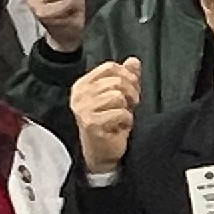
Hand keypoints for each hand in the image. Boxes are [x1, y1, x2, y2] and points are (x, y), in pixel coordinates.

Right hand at [70, 57, 142, 174]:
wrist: (102, 153)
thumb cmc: (110, 124)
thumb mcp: (120, 96)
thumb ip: (126, 77)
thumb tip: (133, 61)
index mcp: (83, 84)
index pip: (110, 67)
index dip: (128, 76)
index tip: (133, 89)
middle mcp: (80, 95)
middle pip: (116, 80)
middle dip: (131, 93)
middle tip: (130, 105)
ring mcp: (83, 108)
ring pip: (118, 96)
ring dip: (127, 108)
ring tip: (123, 116)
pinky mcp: (90, 123)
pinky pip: (119, 113)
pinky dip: (126, 120)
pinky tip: (120, 127)